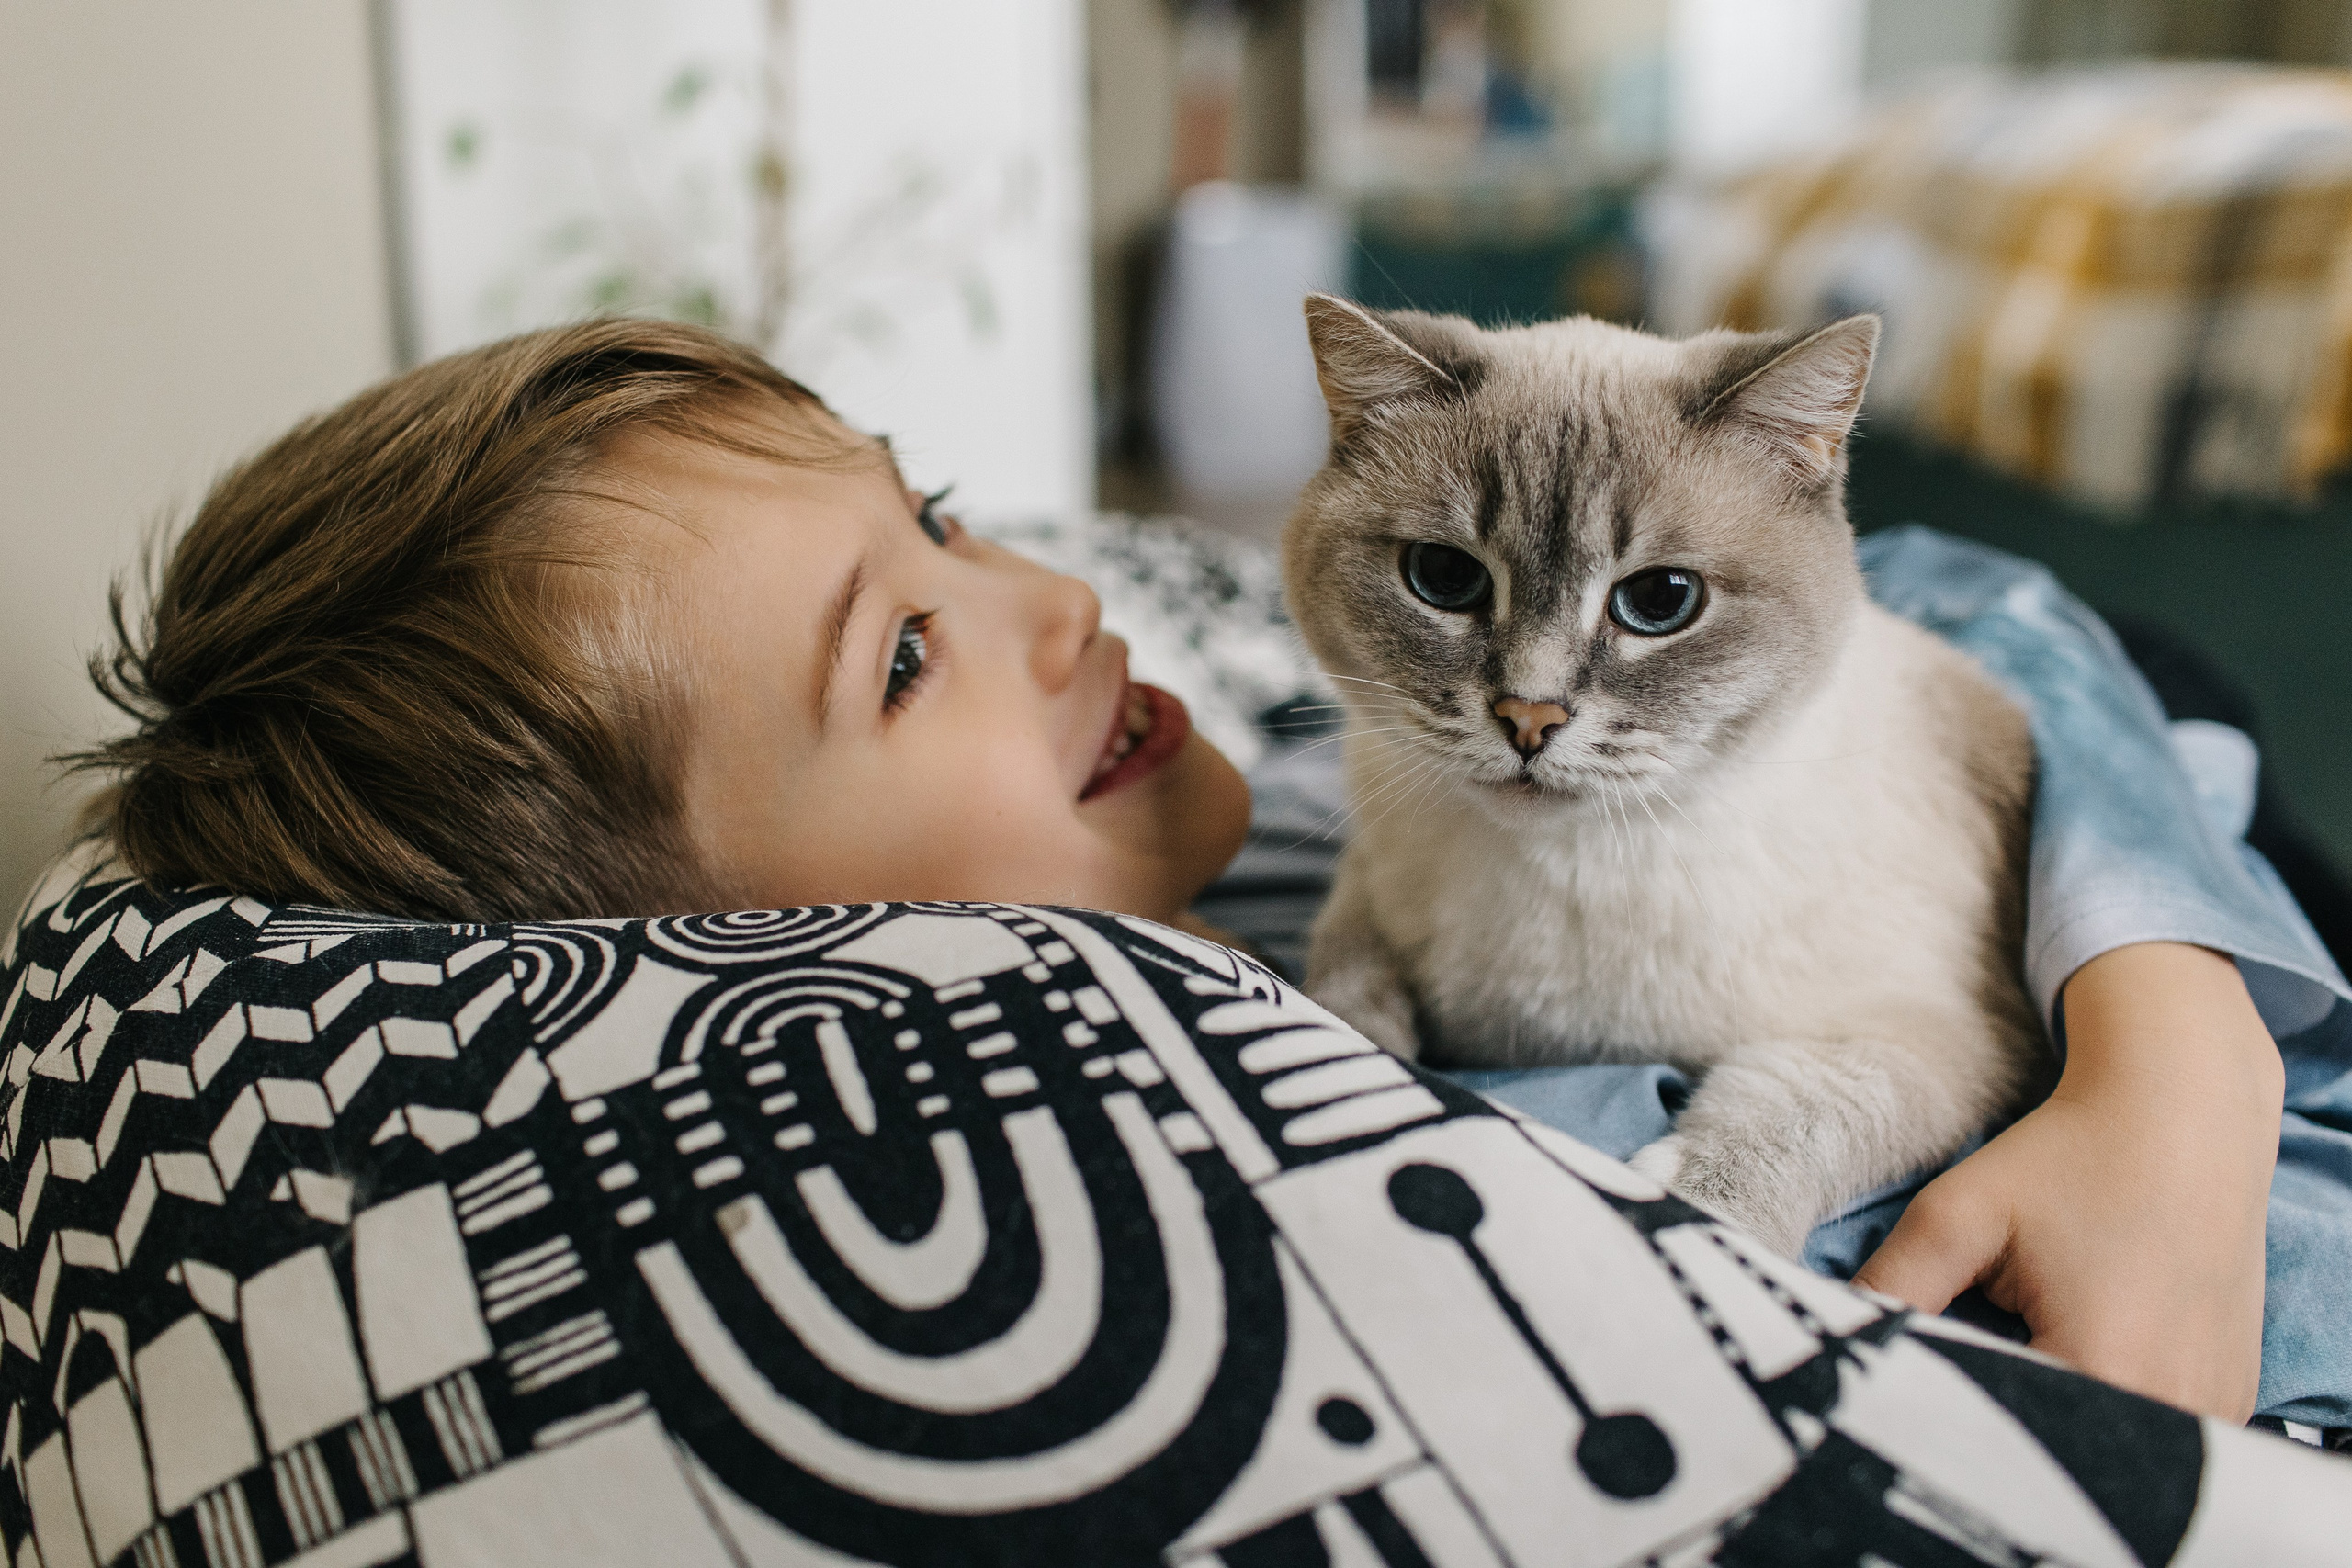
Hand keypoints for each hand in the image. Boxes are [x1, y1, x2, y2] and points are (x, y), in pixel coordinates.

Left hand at [1853, 943, 2281, 1419]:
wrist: (2183, 1112)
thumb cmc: (2069, 1157)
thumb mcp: (1959, 1214)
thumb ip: (1893, 1286)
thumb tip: (1832, 1348)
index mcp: (2109, 1368)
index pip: (2004, 1441)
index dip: (1950, 1418)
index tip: (1920, 1378)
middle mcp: (2178, 1404)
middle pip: (2056, 1458)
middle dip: (1999, 1426)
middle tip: (1969, 1360)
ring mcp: (2216, 1407)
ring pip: (2109, 1453)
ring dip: (2056, 1424)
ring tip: (2026, 1348)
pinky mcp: (2230, 1396)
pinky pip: (2157, 1434)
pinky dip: (2108, 1413)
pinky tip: (2078, 1354)